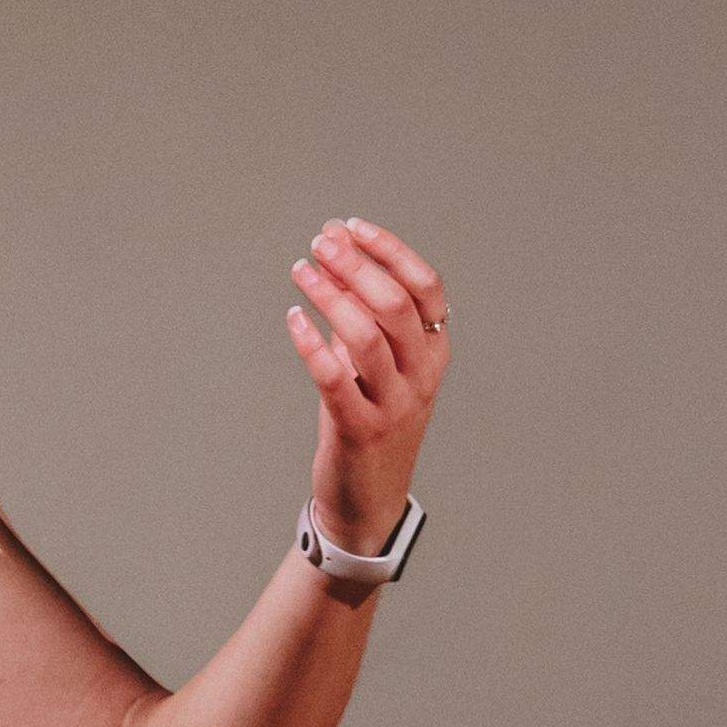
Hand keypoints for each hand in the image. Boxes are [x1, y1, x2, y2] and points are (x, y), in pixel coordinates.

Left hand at [287, 214, 451, 544]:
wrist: (369, 499)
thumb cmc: (371, 419)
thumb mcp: (380, 366)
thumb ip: (363, 312)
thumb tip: (334, 248)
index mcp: (434, 352)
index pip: (426, 287)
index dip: (390, 251)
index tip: (351, 227)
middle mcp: (422, 375)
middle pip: (395, 304)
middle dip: (355, 266)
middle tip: (319, 243)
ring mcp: (393, 404)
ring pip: (366, 337)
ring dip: (329, 296)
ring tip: (301, 271)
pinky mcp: (359, 430)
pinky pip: (334, 378)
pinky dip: (311, 344)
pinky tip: (292, 319)